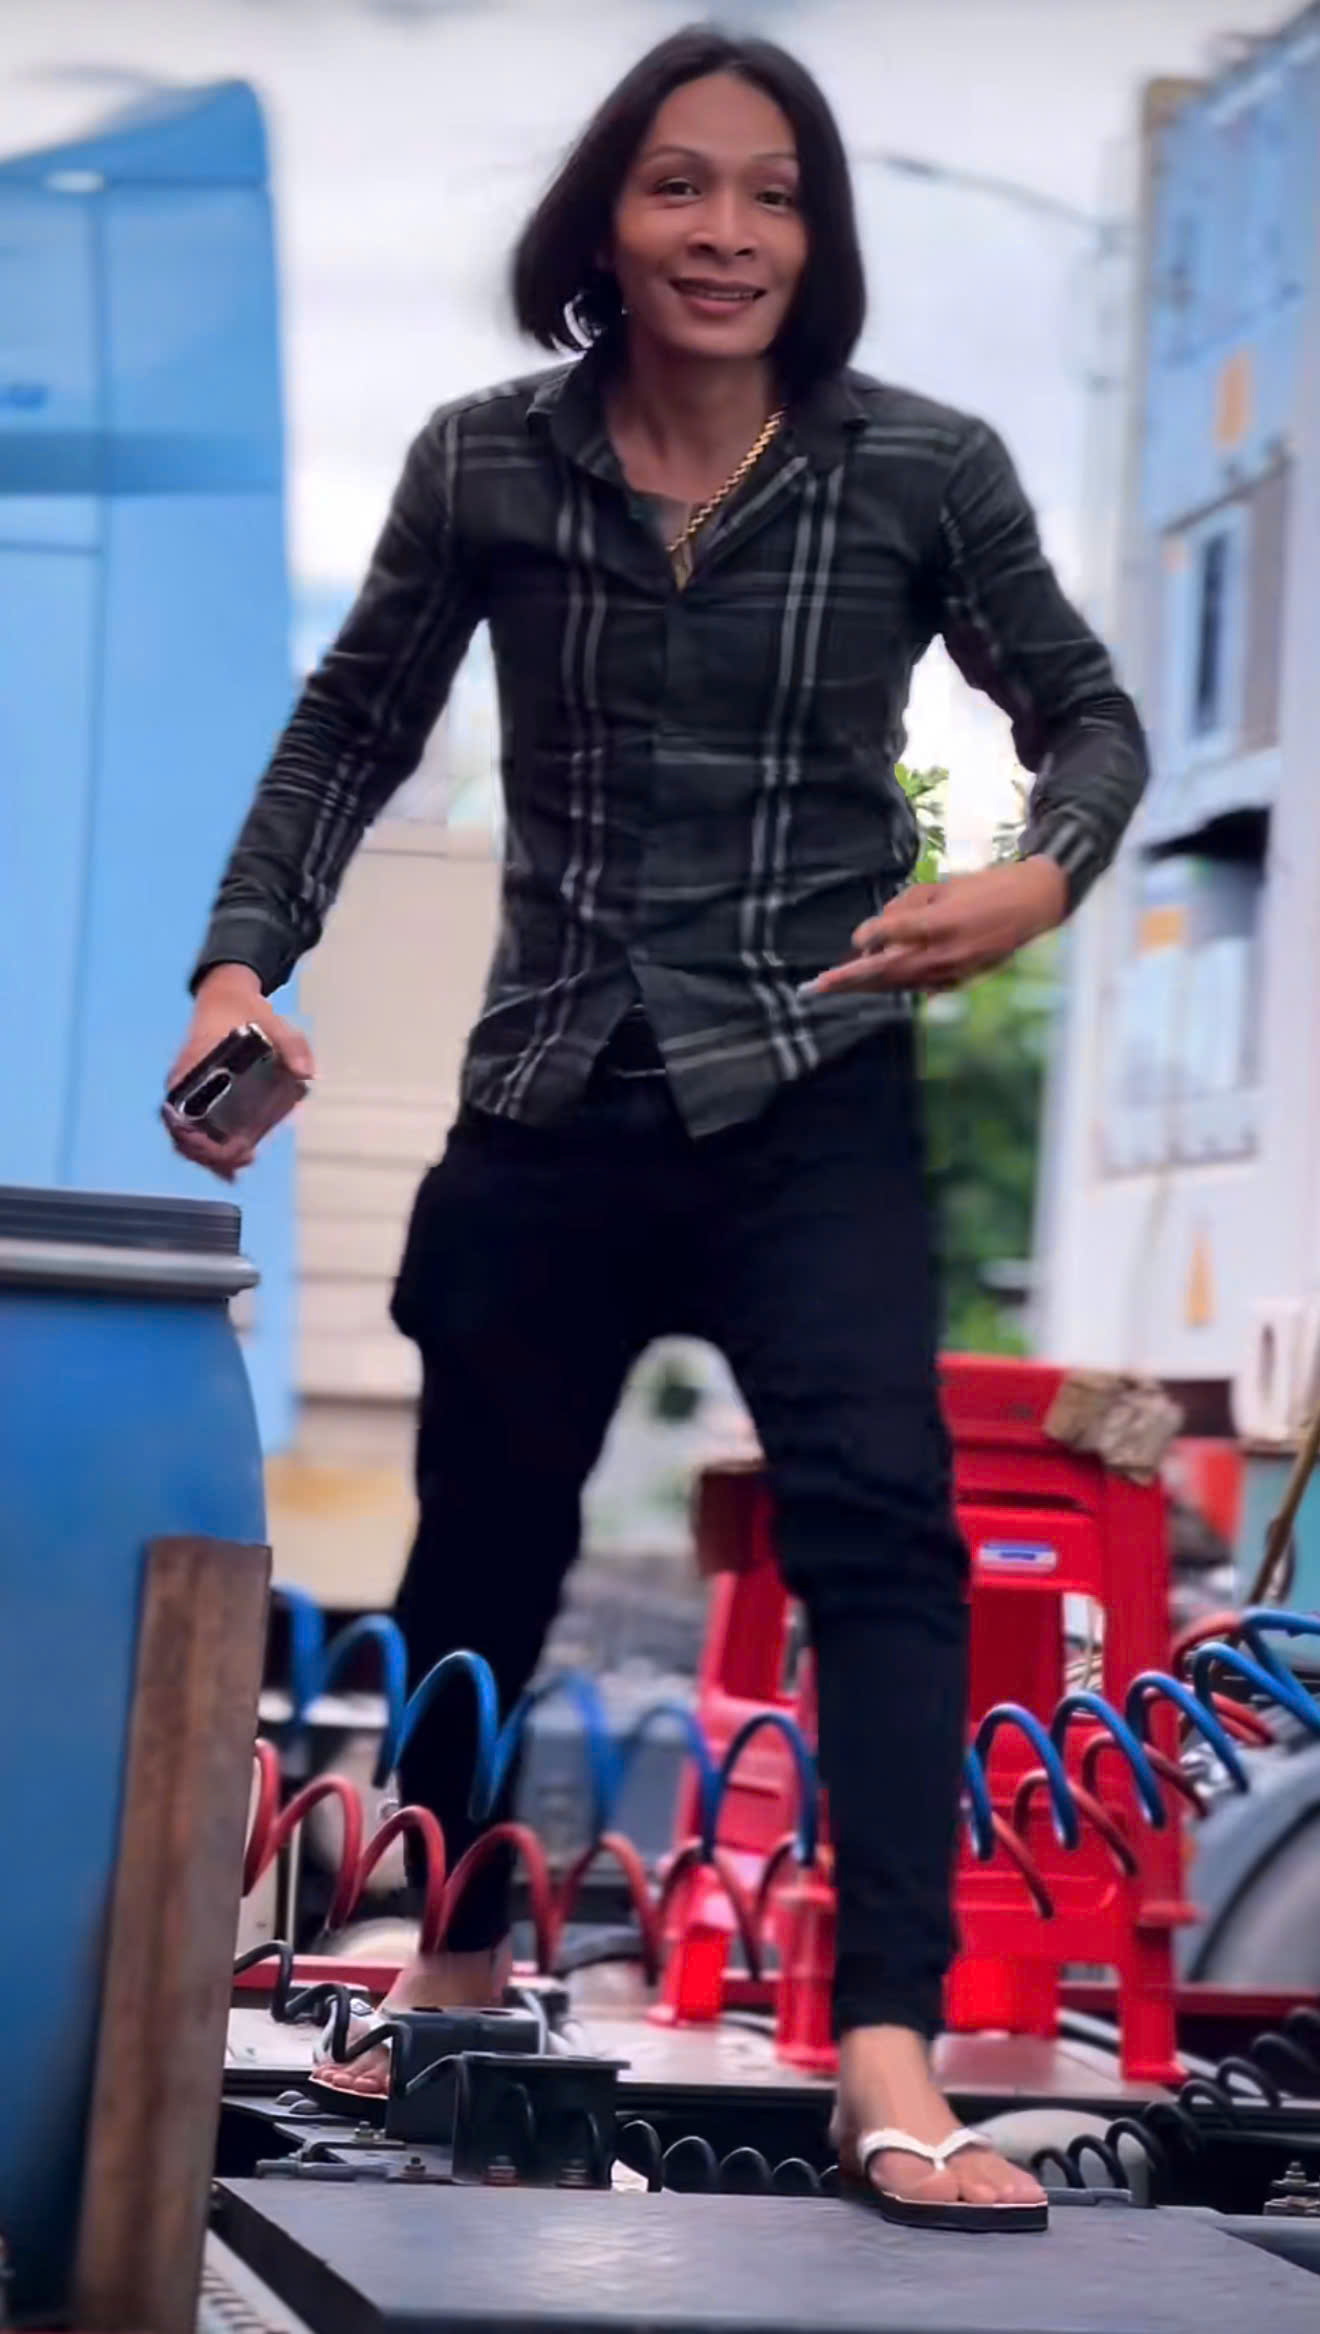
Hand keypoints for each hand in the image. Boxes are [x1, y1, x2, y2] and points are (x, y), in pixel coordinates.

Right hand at [163, 964, 314, 1181]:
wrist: (226, 997)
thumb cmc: (247, 1011)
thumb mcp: (274, 1022)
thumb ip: (292, 1045)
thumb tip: (305, 1073)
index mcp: (194, 1066)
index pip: (181, 1113)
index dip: (200, 1141)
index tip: (232, 1150)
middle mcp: (183, 1082)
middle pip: (184, 1133)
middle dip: (210, 1154)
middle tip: (244, 1159)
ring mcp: (186, 1089)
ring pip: (187, 1135)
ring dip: (209, 1155)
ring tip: (239, 1165)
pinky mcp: (195, 1094)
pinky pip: (194, 1126)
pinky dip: (209, 1146)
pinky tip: (232, 1160)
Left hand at [803, 857, 1066, 998]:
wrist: (1034, 905)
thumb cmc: (987, 886)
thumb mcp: (945, 886)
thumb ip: (908, 907)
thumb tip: (876, 933)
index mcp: (944, 921)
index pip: (894, 934)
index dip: (872, 935)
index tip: (856, 937)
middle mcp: (947, 951)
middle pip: (889, 970)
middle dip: (852, 979)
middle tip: (818, 986)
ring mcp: (956, 970)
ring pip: (902, 983)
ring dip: (869, 987)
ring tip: (839, 987)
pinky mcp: (962, 979)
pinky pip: (921, 987)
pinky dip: (898, 986)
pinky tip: (878, 985)